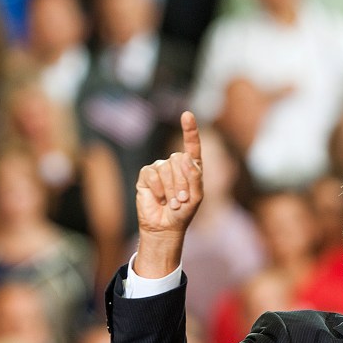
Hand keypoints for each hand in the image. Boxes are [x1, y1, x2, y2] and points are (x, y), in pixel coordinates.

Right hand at [133, 112, 202, 276]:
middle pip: (179, 159)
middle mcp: (175, 164)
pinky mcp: (146, 175)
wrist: (165, 226)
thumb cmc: (183, 213)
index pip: (191, 145)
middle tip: (182, 199)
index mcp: (191, 167)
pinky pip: (152, 174)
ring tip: (172, 202)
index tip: (187, 115)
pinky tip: (159, 199)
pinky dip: (158, 189)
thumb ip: (195, 176)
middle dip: (182, 182)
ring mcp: (159, 168)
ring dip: (171, 188)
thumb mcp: (196, 196)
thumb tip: (185, 156)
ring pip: (166, 168)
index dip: (189, 130)